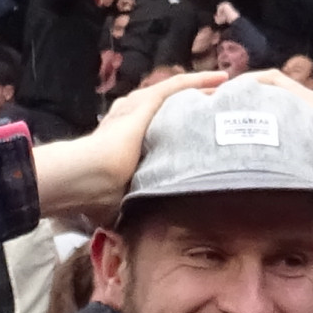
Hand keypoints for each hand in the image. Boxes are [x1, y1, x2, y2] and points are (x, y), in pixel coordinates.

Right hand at [30, 66, 224, 215]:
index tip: (191, 135)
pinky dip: (199, 80)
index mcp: (120, 139)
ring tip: (223, 89)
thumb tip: (128, 234)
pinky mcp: (146, 102)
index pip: (151, 130)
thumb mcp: (117, 203)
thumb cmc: (97, 194)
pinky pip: (178, 85)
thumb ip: (128, 209)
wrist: (90, 177)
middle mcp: (128, 118)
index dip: (170, 130)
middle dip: (190, 107)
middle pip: (166, 108)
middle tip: (214, 109)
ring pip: (175, 93)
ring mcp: (137, 107)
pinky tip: (220, 78)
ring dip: (199, 89)